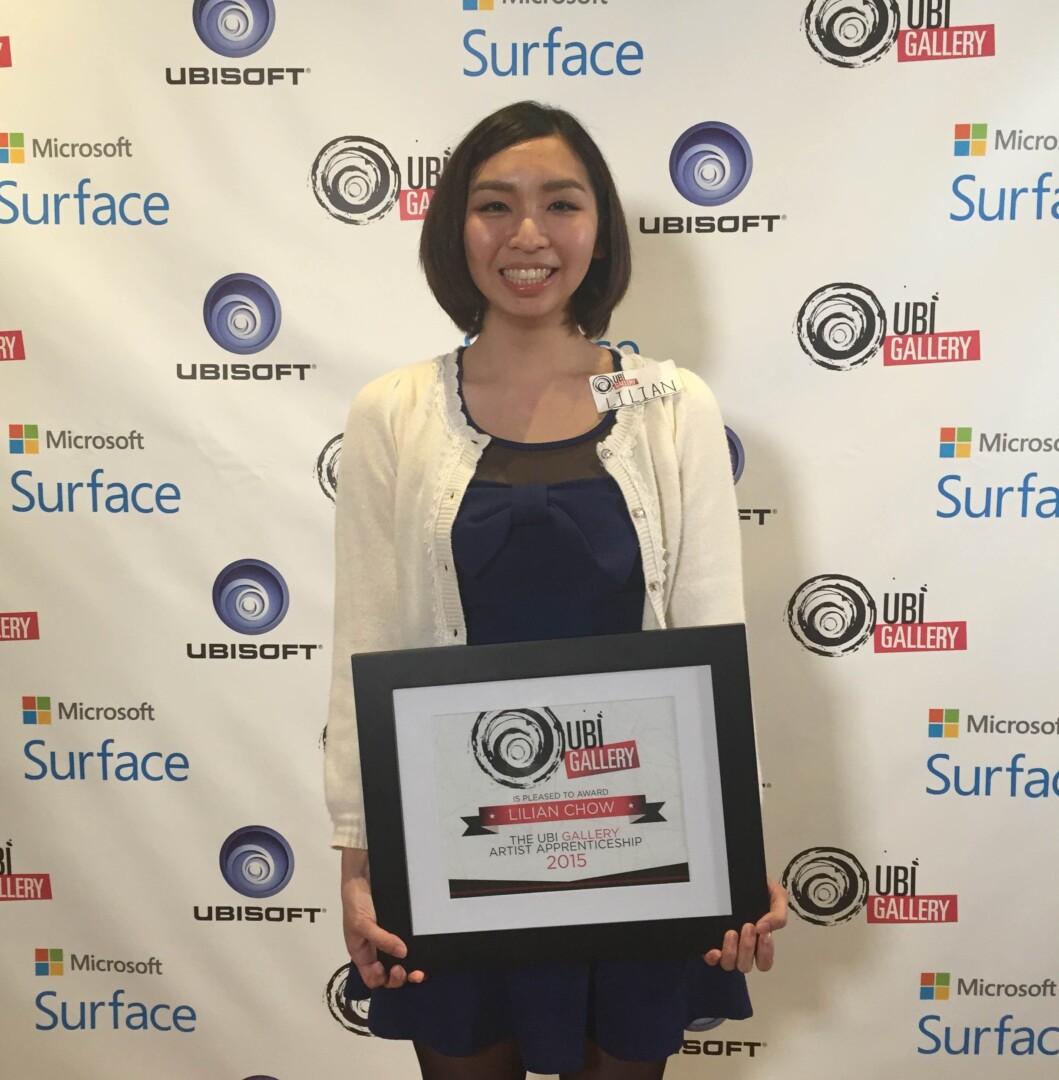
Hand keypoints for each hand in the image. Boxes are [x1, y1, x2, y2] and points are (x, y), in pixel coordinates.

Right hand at [341, 848, 425, 987]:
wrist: (364, 877)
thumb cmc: (354, 903)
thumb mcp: (362, 924)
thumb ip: (380, 939)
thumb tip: (402, 952)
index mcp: (362, 954)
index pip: (373, 978)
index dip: (382, 979)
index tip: (391, 970)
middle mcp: (376, 951)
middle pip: (389, 975)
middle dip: (399, 978)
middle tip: (409, 971)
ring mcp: (389, 941)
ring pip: (401, 963)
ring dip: (411, 969)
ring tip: (420, 970)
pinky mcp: (399, 930)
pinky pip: (408, 946)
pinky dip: (416, 952)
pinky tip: (422, 952)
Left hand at [704, 876, 787, 972]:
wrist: (738, 873)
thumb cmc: (758, 889)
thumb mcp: (777, 896)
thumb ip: (778, 914)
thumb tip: (764, 929)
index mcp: (759, 941)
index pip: (764, 962)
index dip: (765, 953)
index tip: (764, 934)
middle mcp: (742, 948)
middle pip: (745, 965)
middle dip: (748, 948)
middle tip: (747, 926)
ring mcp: (725, 946)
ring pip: (729, 964)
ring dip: (731, 952)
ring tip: (731, 932)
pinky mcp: (709, 941)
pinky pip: (710, 958)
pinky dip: (712, 958)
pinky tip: (715, 950)